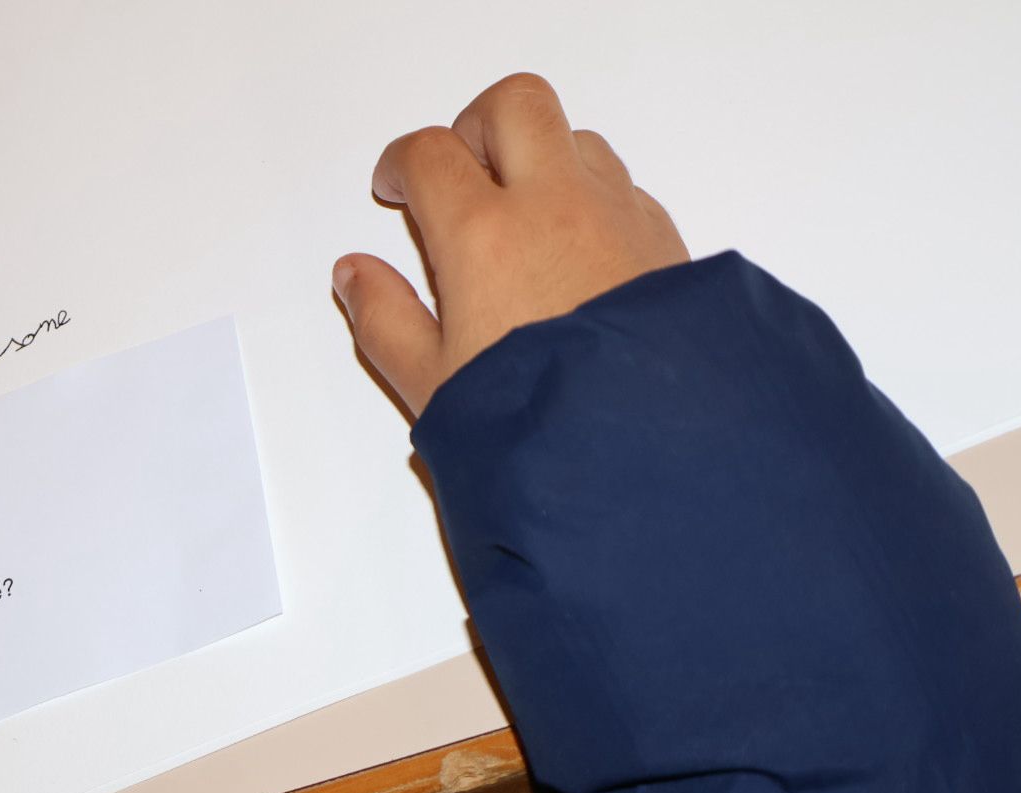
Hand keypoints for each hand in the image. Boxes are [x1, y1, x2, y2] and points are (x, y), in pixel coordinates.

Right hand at [333, 73, 689, 417]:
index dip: (401, 164)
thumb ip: (384, 320)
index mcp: (484, 235)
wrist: (644, 458)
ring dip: (539, 160)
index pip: (429, 154)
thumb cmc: (536, 428)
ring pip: (575, 138)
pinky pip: (622, 188)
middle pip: (513, 106)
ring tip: (521, 220)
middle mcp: (555, 207)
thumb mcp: (432, 386)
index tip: (397, 188)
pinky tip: (574, 258)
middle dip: (475, 128)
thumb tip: (355, 275)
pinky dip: (590, 201)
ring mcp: (617, 216)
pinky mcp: (664, 242)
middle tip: (460, 176)